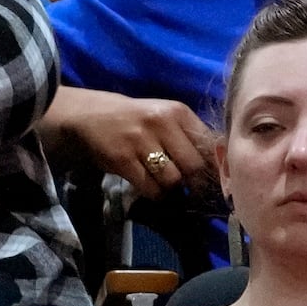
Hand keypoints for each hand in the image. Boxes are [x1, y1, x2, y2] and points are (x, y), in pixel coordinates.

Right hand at [41, 86, 216, 197]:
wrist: (90, 116)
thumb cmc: (133, 119)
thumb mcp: (163, 118)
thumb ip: (187, 136)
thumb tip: (216, 166)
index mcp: (178, 111)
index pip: (208, 145)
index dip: (214, 166)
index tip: (212, 179)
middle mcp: (161, 123)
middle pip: (193, 165)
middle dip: (195, 183)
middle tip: (192, 191)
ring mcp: (140, 141)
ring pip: (172, 179)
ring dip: (171, 189)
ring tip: (166, 187)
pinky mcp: (123, 159)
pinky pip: (150, 187)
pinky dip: (154, 193)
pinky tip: (151, 188)